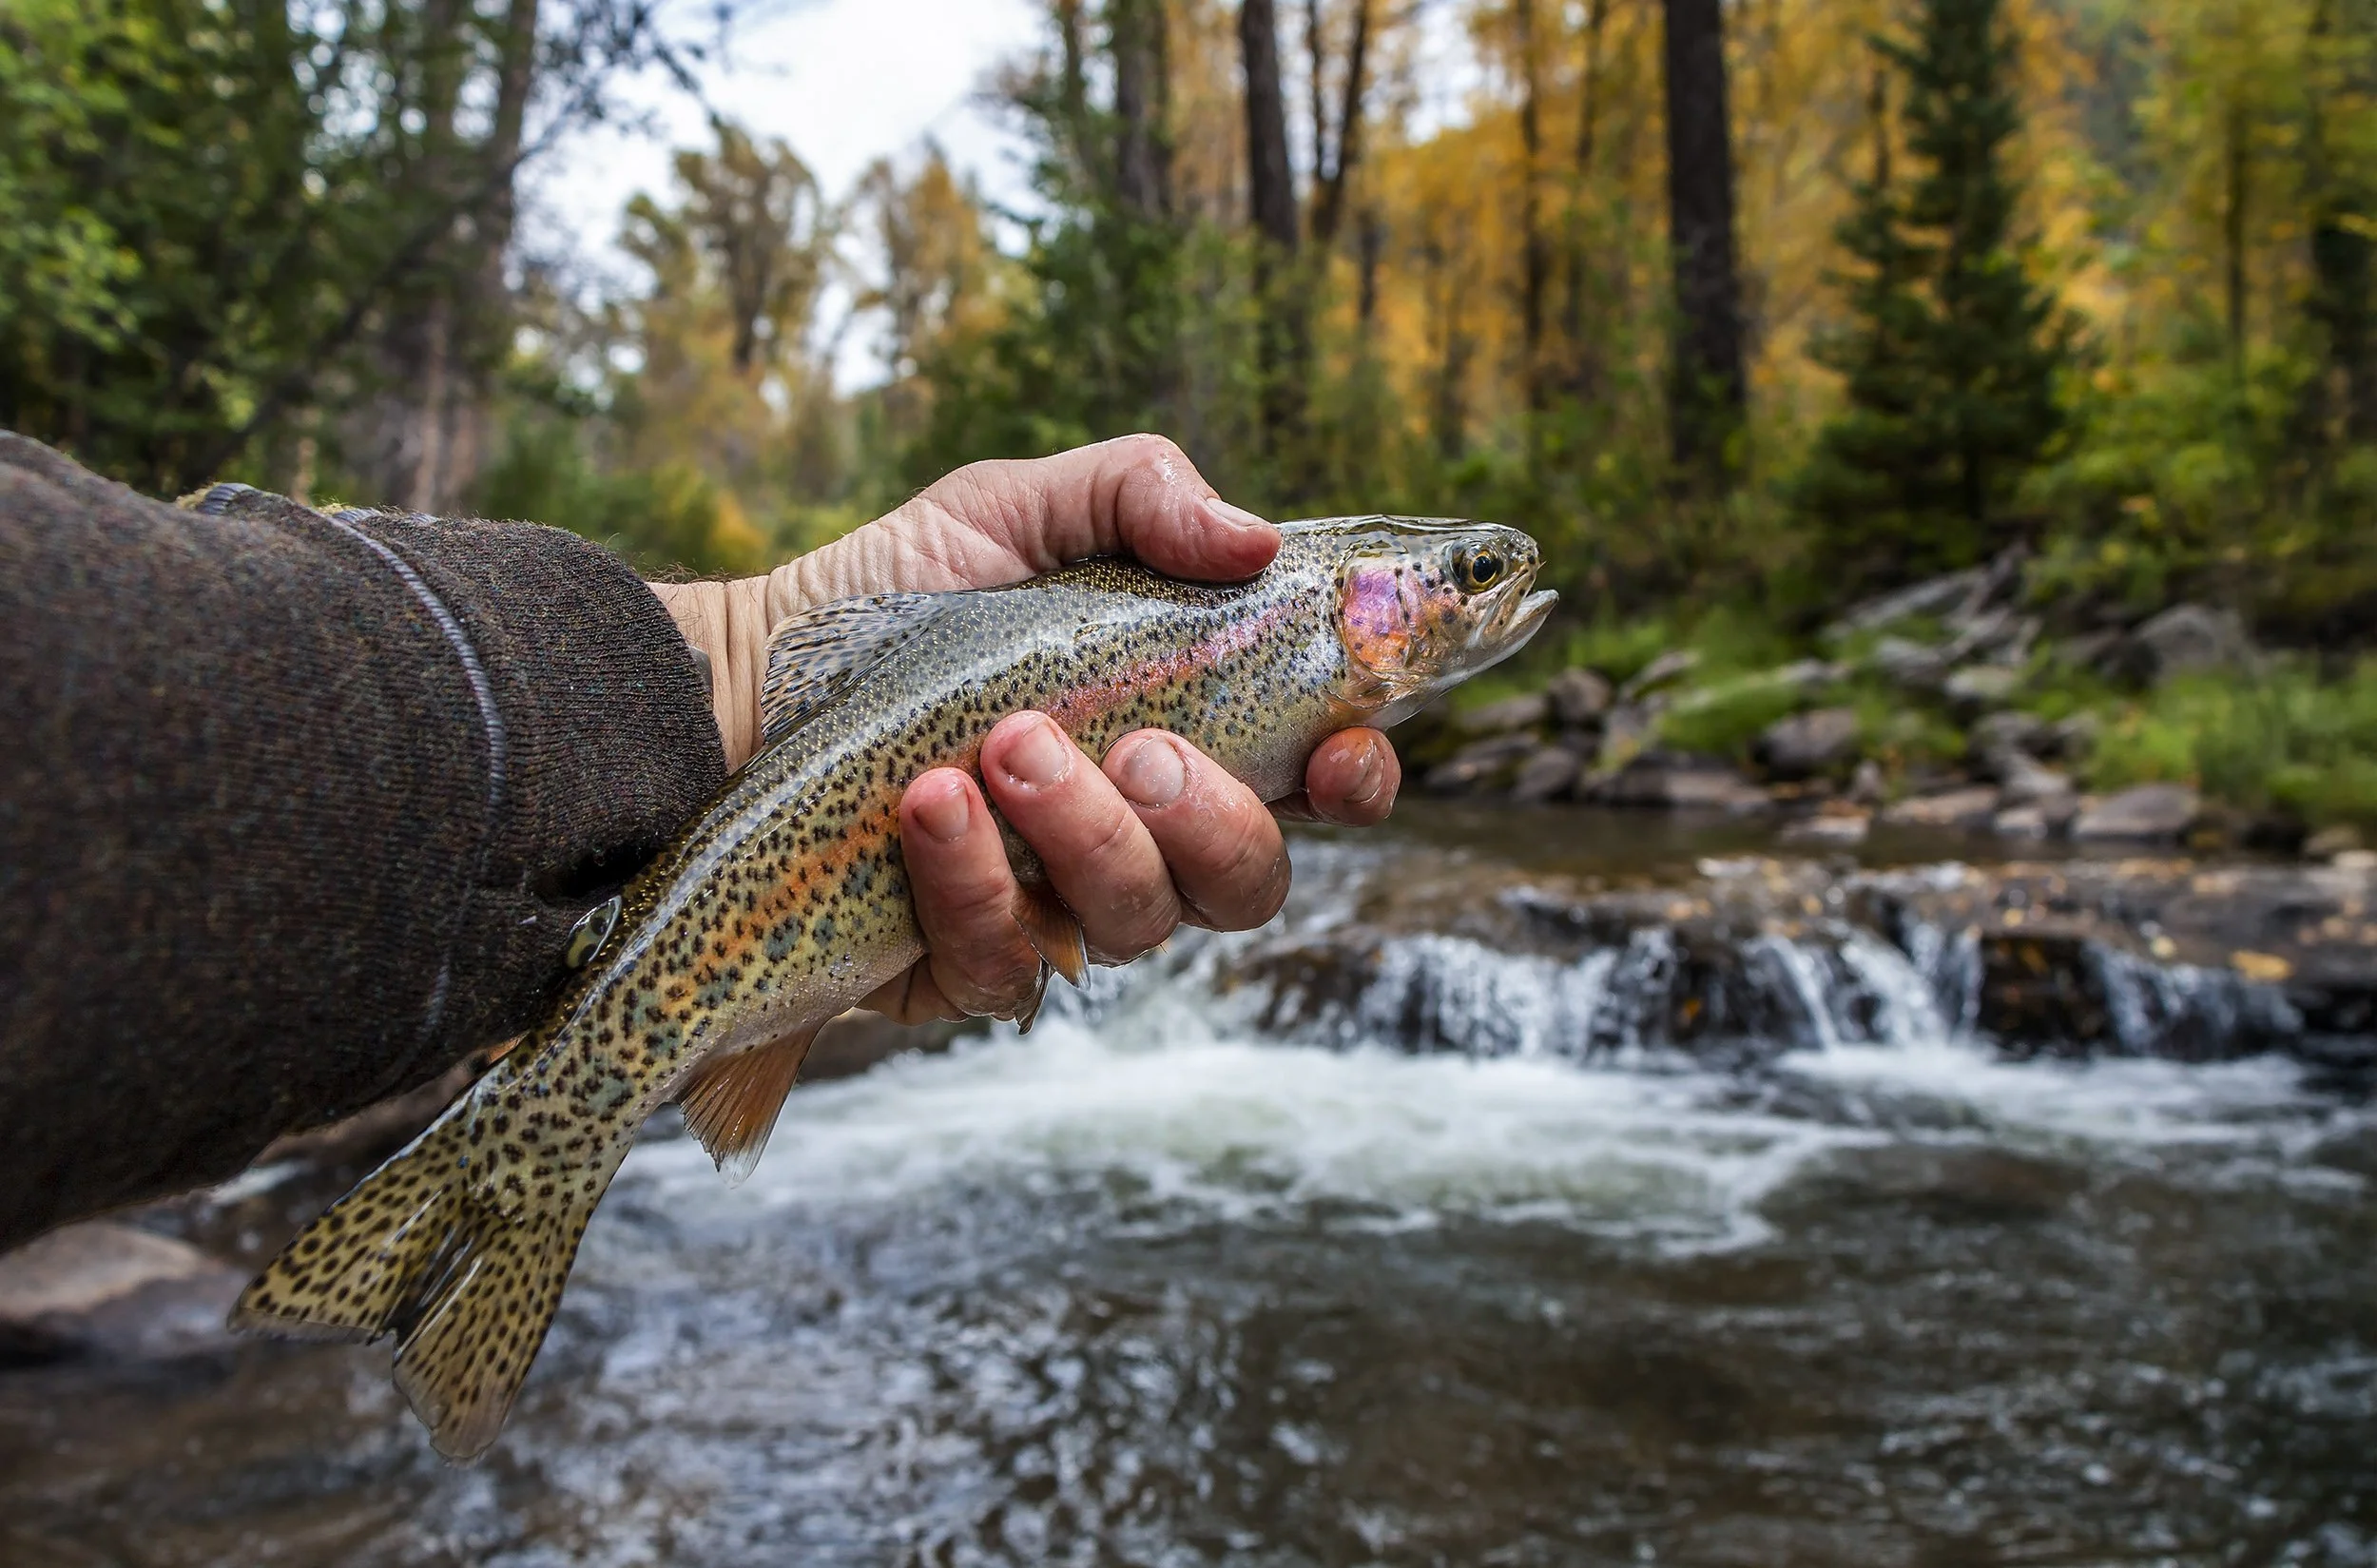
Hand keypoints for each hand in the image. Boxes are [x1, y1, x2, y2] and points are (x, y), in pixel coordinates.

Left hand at [650, 435, 1400, 1022]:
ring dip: (1086, 835)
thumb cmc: (888, 601)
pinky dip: (974, 882)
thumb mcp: (1010, 508)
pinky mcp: (961, 967)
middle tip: (1138, 746)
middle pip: (1246, 883)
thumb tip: (1253, 538)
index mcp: (1182, 734)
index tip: (1340, 751)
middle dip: (1212, 821)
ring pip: (1138, 925)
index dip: (1355, 781)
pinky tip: (927, 806)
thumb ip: (1139, 495)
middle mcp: (1134, 838)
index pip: (1314, 789)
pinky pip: (1008, 963)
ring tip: (1003, 749)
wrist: (730, 680)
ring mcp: (1053, 912)